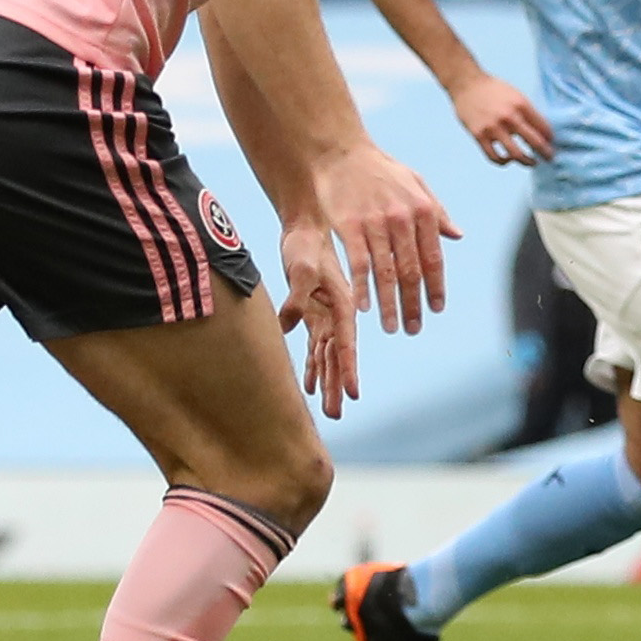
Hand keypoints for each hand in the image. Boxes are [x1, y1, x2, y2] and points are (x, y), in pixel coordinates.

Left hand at [275, 225, 362, 418]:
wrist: (304, 227)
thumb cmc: (306, 244)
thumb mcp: (303, 267)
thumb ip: (296, 297)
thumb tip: (288, 326)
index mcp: (344, 306)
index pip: (346, 344)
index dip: (348, 370)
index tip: (352, 393)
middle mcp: (338, 315)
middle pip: (337, 357)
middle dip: (336, 385)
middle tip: (335, 413)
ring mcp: (325, 316)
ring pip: (326, 356)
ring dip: (326, 381)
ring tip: (326, 409)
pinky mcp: (311, 314)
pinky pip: (313, 346)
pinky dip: (312, 366)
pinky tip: (309, 386)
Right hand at [309, 144, 458, 334]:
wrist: (341, 153)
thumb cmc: (381, 170)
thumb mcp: (417, 185)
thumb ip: (437, 212)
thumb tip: (458, 236)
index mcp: (424, 211)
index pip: (434, 259)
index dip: (436, 287)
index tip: (437, 309)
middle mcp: (403, 220)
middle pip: (412, 272)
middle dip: (414, 305)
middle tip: (414, 329)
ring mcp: (375, 223)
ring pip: (386, 273)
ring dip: (390, 305)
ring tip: (392, 328)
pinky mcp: (349, 226)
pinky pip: (359, 264)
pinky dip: (363, 288)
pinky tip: (364, 308)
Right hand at [448, 71, 554, 165]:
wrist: (466, 84)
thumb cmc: (494, 90)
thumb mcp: (516, 95)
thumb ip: (527, 112)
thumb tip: (542, 132)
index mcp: (521, 105)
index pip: (543, 127)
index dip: (550, 138)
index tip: (552, 143)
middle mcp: (509, 117)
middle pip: (534, 142)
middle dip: (546, 153)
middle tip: (550, 158)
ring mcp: (493, 128)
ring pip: (516, 154)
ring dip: (527, 161)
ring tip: (532, 162)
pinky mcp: (479, 135)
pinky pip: (494, 156)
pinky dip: (504, 162)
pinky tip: (508, 159)